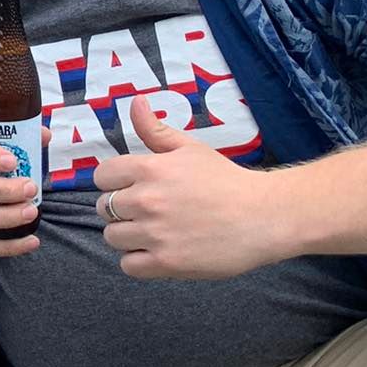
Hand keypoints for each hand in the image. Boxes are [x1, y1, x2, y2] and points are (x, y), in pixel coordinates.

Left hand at [93, 96, 284, 279]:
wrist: (265, 216)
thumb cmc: (227, 180)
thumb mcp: (191, 148)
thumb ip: (156, 130)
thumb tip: (135, 101)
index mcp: (150, 169)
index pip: (102, 176)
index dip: (114, 182)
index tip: (132, 187)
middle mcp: (147, 200)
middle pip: (105, 208)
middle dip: (121, 209)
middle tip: (148, 211)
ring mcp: (155, 233)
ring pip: (112, 237)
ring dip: (128, 236)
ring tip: (153, 232)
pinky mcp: (167, 262)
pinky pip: (128, 265)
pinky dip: (138, 261)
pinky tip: (158, 251)